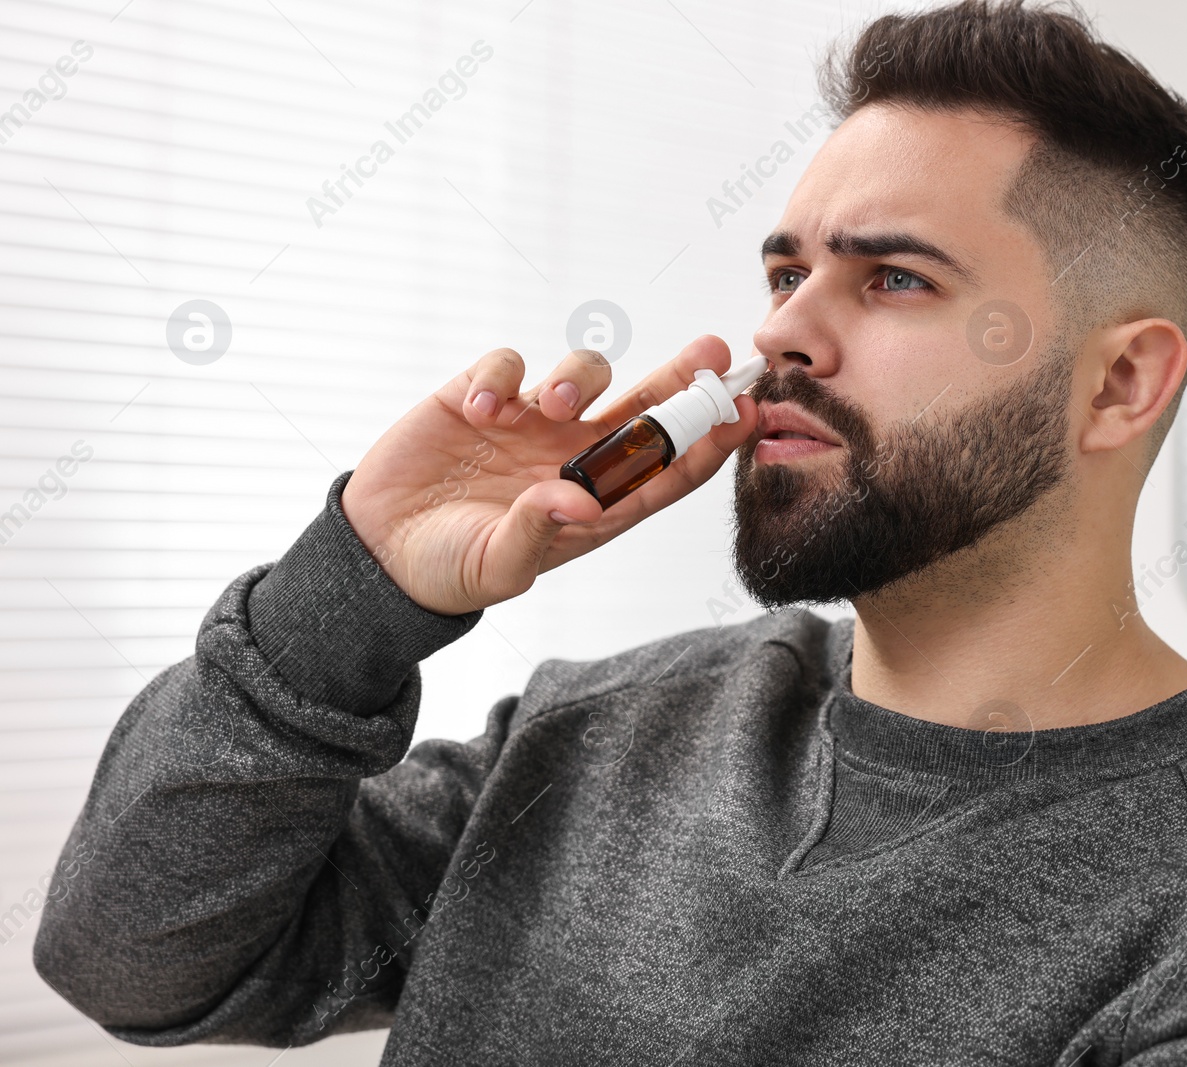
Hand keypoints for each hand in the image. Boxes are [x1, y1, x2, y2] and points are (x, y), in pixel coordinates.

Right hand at [341, 335, 759, 615]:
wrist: (380, 552)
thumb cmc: (451, 568)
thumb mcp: (498, 565)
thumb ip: (539, 531)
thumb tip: (583, 500)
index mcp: (593, 502)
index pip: (665, 470)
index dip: (706, 442)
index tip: (741, 414)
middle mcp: (571, 457)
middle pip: (643, 409)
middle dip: (680, 379)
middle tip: (713, 351)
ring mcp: (528, 423)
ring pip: (582, 374)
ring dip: (576, 377)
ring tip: (551, 404)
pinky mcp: (479, 397)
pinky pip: (507, 365)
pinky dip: (501, 376)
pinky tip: (480, 409)